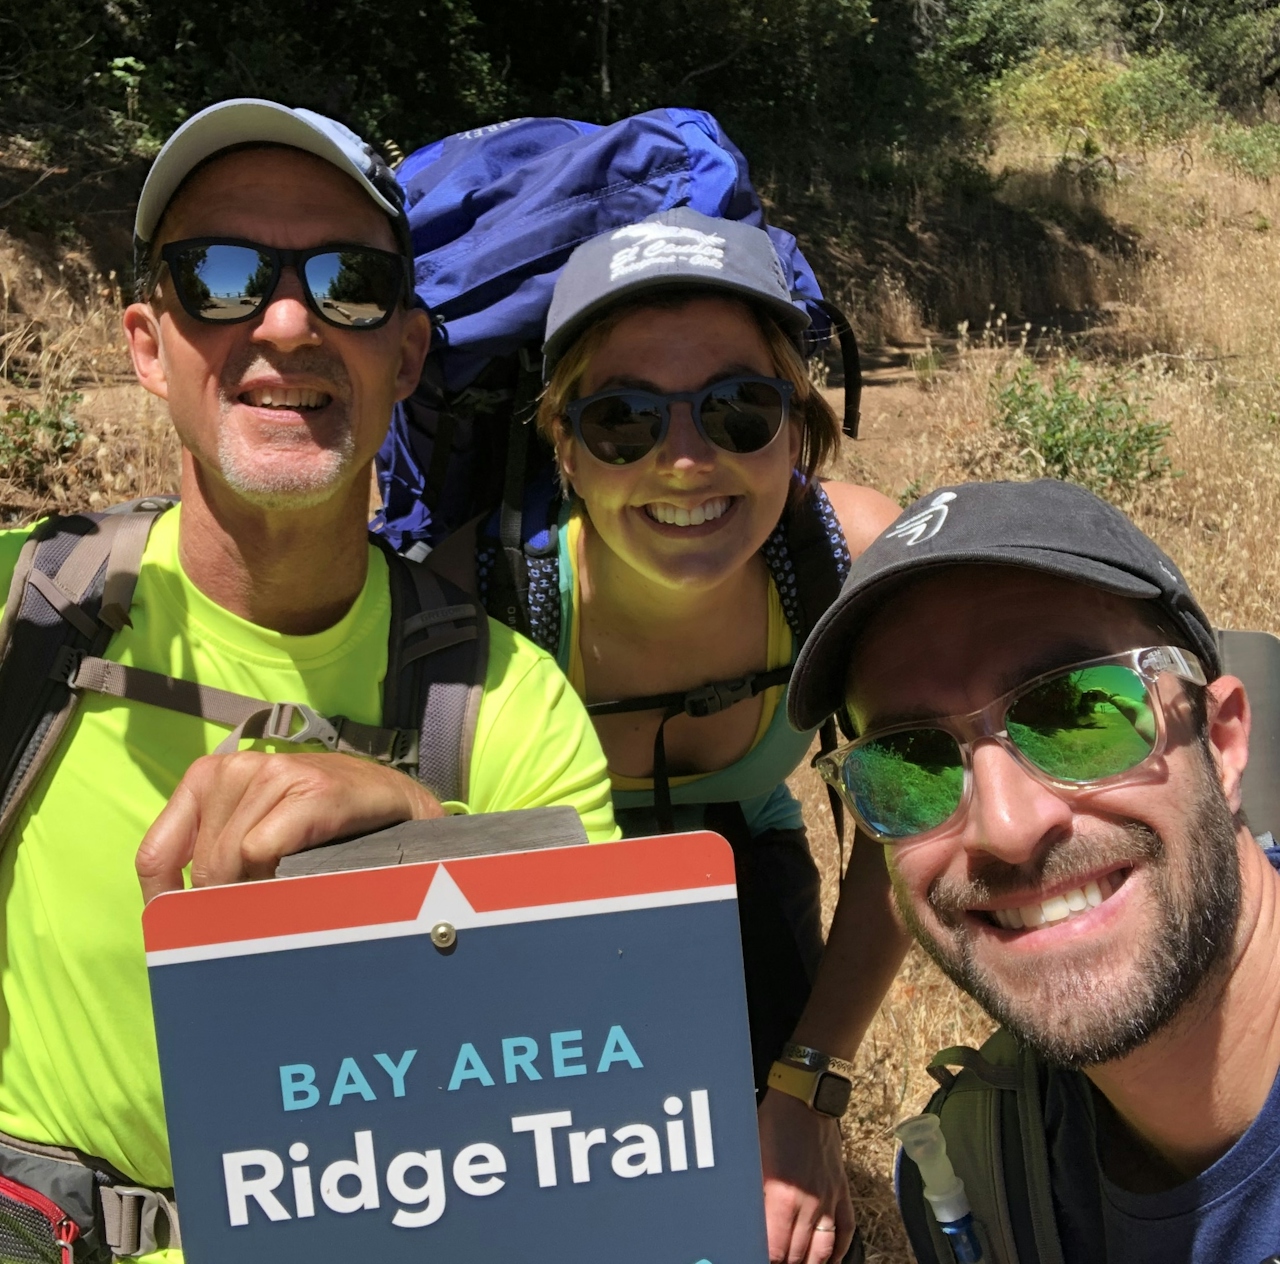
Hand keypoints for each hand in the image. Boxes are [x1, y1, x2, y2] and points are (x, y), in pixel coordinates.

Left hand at [137, 751, 443, 901]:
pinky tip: (306, 874)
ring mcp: (276, 773)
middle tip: (261, 913)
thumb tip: (170, 918)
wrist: (396, 803)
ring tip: (289, 889)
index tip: (187, 933)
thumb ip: (212, 857)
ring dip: (258, 889)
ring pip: (232, 859)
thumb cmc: (321, 825)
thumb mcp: (255, 832)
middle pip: (202, 865)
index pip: (156, 854)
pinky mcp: (313, 789)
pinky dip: (278, 875)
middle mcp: (237, 767)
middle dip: (226, 901)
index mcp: (208, 777)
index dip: (166, 903)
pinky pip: (265, 849)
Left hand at [759, 1088, 854, 1263]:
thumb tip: (747, 1223)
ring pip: (823, 1249)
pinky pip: (846, 1229)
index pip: (775, 1249)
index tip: (760, 1259)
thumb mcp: (752, 1159)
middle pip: (798, 1254)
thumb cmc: (771, 1124)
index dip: (767, 1259)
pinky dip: (839, 1249)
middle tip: (777, 1262)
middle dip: (786, 1263)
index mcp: (781, 1197)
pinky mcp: (842, 1190)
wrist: (804, 1100)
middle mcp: (808, 1203)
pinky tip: (830, 1259)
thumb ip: (753, 1196)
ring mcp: (828, 1199)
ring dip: (811, 1263)